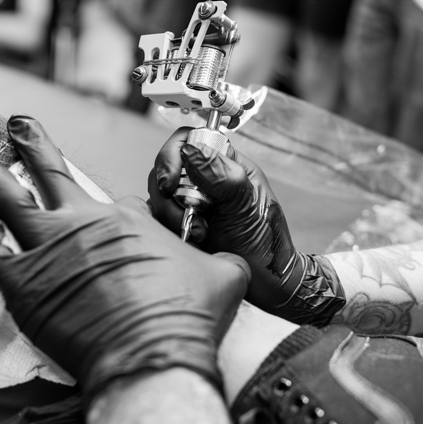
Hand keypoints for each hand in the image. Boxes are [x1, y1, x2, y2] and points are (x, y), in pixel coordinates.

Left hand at [0, 116, 250, 401]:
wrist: (151, 356)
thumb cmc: (188, 315)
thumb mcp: (224, 276)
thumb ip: (220, 260)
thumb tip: (233, 262)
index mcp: (127, 218)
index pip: (115, 200)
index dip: (115, 210)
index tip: (116, 221)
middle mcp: (81, 223)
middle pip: (48, 170)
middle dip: (29, 143)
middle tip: (17, 126)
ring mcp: (46, 250)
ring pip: (6, 200)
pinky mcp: (21, 284)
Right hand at [148, 127, 345, 324]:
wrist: (265, 284)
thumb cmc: (265, 243)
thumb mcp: (247, 207)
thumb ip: (222, 176)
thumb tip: (191, 150)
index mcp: (225, 165)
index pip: (188, 140)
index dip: (173, 155)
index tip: (171, 182)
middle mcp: (204, 180)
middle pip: (166, 169)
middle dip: (170, 194)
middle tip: (187, 215)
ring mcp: (189, 203)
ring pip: (158, 196)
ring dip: (172, 217)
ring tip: (200, 234)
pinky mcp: (179, 225)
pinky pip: (157, 220)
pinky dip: (168, 231)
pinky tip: (190, 241)